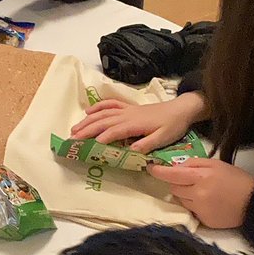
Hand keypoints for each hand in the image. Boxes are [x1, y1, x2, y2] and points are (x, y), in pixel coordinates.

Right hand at [70, 93, 207, 153]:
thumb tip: (131, 149)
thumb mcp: (164, 138)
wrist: (181, 109)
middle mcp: (127, 115)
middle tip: (72, 139)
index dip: (100, 137)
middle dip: (87, 130)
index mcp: (135, 124)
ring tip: (74, 129)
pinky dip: (98, 107)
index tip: (88, 145)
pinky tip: (89, 111)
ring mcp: (127, 110)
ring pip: (103, 113)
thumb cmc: (173, 125)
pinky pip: (110, 104)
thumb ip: (148, 143)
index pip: (114, 131)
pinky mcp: (129, 108)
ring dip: (88, 120)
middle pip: (103, 121)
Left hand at [148, 158, 253, 228]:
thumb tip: (177, 166)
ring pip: (181, 200)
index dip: (159, 171)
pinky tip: (208, 202)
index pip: (172, 175)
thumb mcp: (217, 164)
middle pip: (173, 188)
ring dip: (185, 194)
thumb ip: (195, 164)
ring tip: (201, 191)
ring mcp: (200, 210)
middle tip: (189, 180)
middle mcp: (197, 195)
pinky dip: (194, 205)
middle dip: (176, 183)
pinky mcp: (203, 221)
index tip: (150, 167)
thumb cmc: (236, 179)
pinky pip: (190, 211)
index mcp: (201, 178)